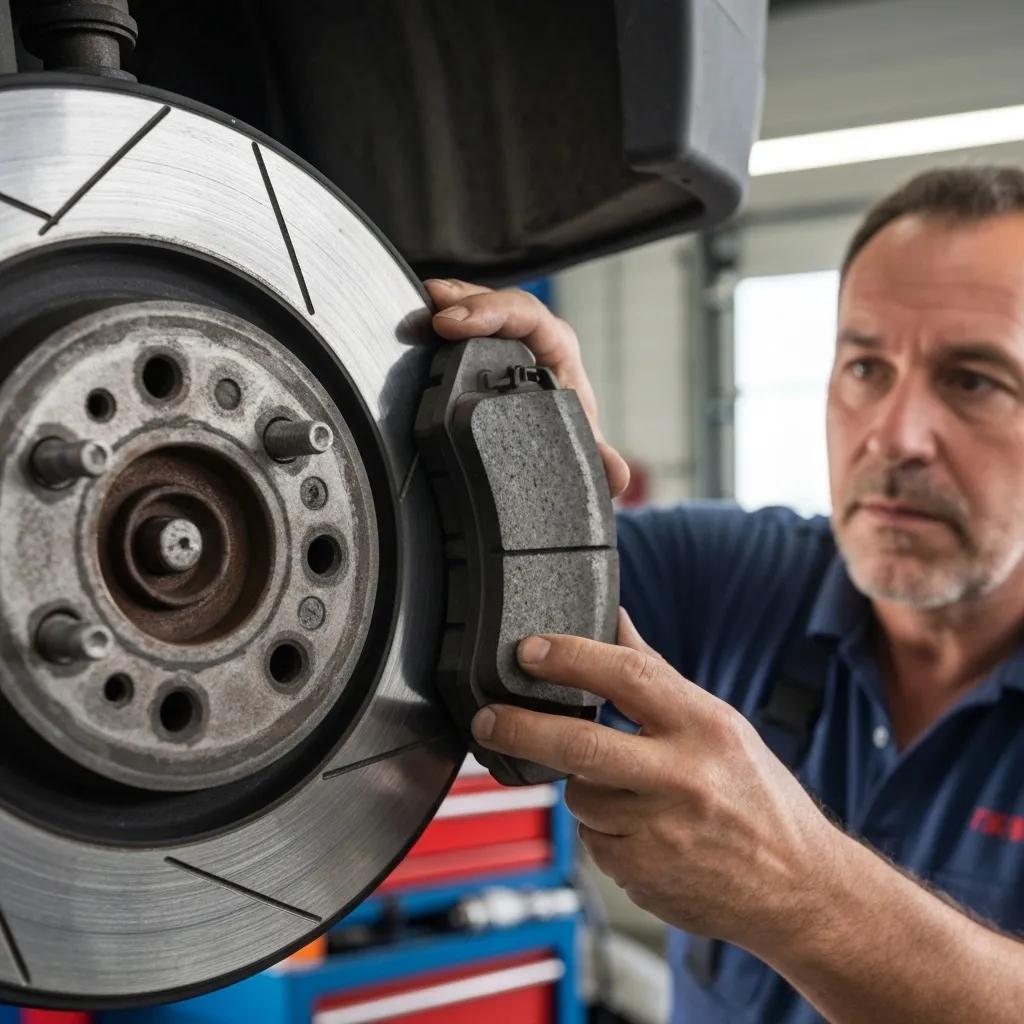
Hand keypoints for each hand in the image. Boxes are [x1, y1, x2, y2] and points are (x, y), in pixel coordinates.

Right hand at [423, 278, 629, 496]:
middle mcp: (529, 337)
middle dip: (463, 300)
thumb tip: (616, 474)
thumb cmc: (571, 430)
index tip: (459, 325)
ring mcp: (502, 339)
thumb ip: (598, 460)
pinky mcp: (480, 349)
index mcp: (557, 349)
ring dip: (446, 304)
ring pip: (476, 307)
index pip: (528, 316)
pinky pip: (460, 326)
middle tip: (431, 311)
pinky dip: (436, 321)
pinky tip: (415, 322)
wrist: (556, 441)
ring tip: (417, 308)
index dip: (494, 312)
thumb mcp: (582, 448)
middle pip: (496, 304)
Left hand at [469, 610, 842, 952]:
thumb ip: (658, 676)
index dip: (570, 657)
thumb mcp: (719, 724)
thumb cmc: (758, 796)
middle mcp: (683, 776)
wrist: (800, 889)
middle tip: (488, 719)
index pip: (628, 675)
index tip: (529, 650)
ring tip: (628, 793)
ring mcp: (660, 831)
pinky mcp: (642, 874)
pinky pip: (592, 840)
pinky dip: (602, 830)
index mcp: (704, 726)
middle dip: (521, 729)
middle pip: (580, 745)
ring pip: (579, 796)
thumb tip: (616, 620)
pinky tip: (642, 832)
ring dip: (584, 789)